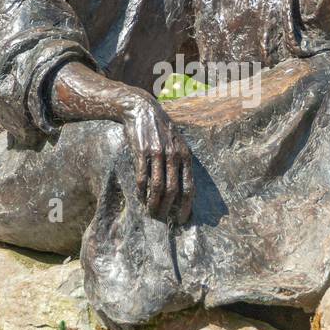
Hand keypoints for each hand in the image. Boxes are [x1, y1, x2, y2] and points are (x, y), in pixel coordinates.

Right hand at [119, 92, 193, 224]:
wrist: (142, 109)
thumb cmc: (161, 130)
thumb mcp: (177, 143)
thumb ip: (181, 163)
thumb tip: (182, 189)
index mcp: (186, 155)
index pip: (189, 187)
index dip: (186, 206)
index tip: (181, 220)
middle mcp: (174, 155)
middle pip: (173, 190)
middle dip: (168, 208)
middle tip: (161, 218)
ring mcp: (158, 154)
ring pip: (158, 187)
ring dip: (153, 203)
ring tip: (150, 212)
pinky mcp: (142, 152)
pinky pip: (142, 177)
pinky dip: (141, 191)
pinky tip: (139, 198)